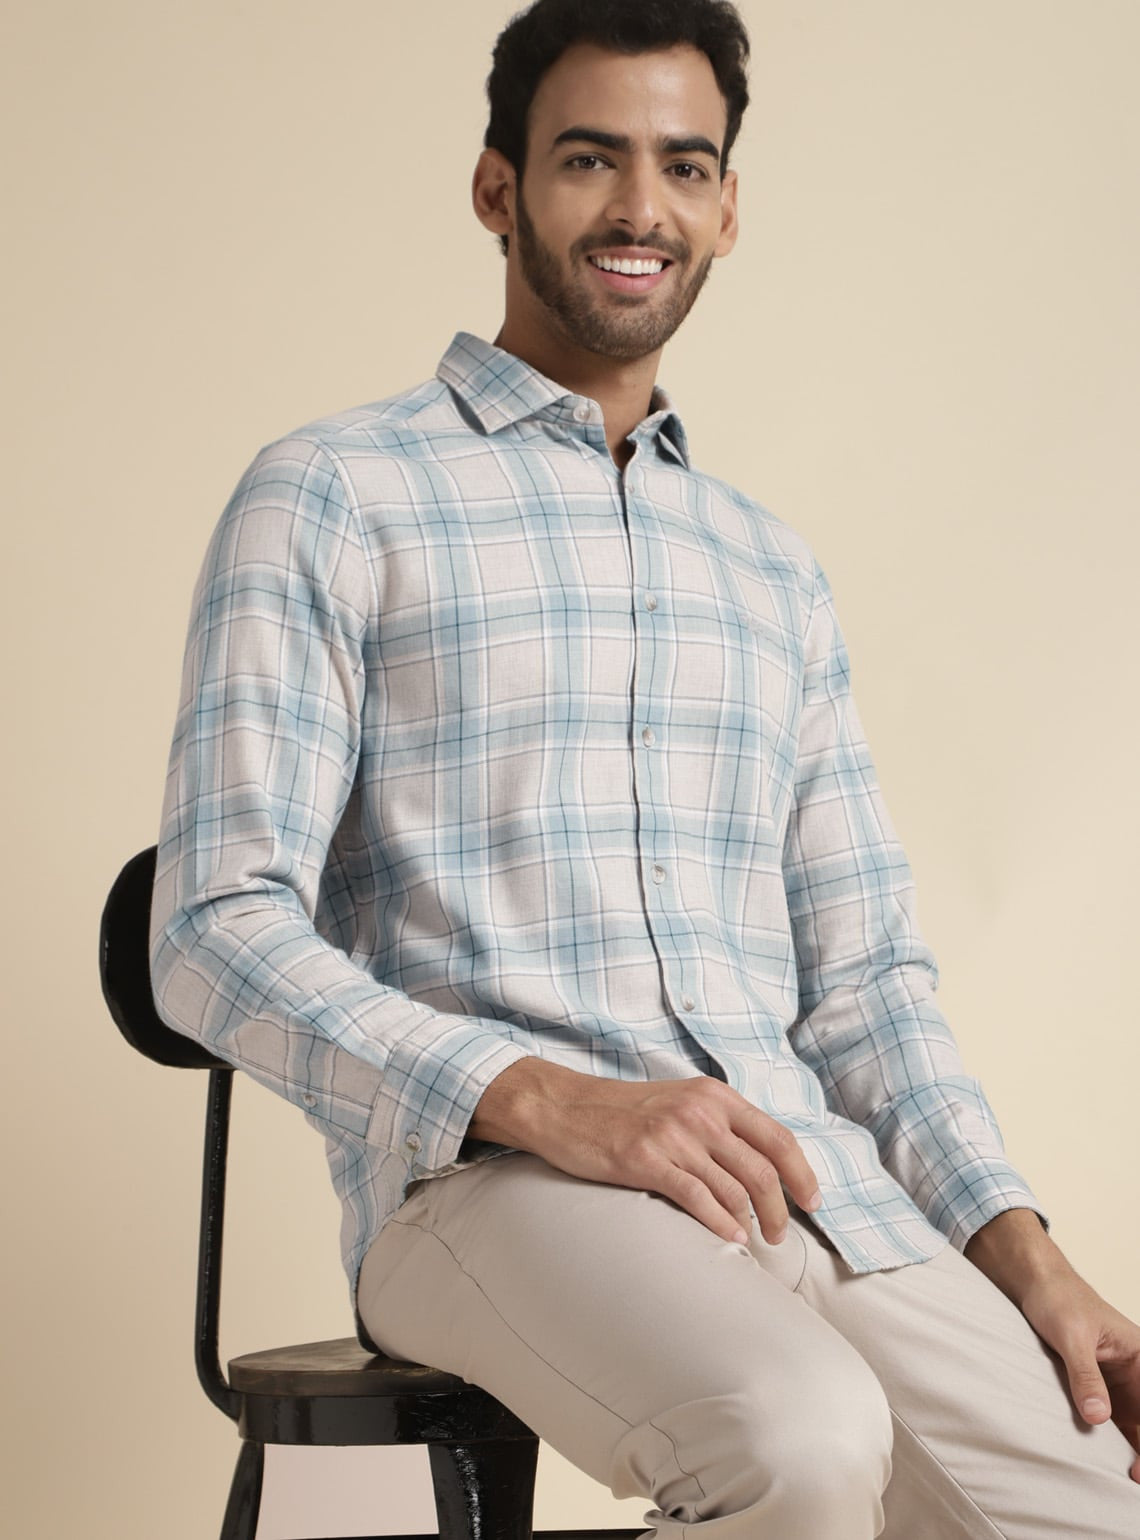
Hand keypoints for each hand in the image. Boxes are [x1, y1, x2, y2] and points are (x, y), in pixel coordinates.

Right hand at [469, 1057, 821, 1245]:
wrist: (564, 1106)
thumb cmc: (623, 1110)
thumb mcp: (680, 1101)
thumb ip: (719, 1123)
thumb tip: (760, 1163)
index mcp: (714, 1095)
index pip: (777, 1137)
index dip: (802, 1174)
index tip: (812, 1202)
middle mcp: (700, 1112)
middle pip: (763, 1170)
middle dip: (780, 1210)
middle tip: (779, 1234)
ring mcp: (673, 1136)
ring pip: (734, 1189)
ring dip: (751, 1222)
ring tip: (753, 1240)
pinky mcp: (646, 1161)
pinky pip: (697, 1198)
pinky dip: (720, 1224)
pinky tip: (729, 1239)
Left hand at [1017, 1267, 1139, 1483]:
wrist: (1034, 1286)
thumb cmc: (1058, 1300)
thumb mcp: (1071, 1336)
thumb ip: (1084, 1375)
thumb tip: (1097, 1417)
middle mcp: (1136, 1375)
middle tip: (1134, 1476)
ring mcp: (1118, 1386)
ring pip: (1134, 1428)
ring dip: (1132, 1452)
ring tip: (1124, 1478)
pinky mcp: (1098, 1392)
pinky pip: (1113, 1425)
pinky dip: (1112, 1445)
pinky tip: (1105, 1464)